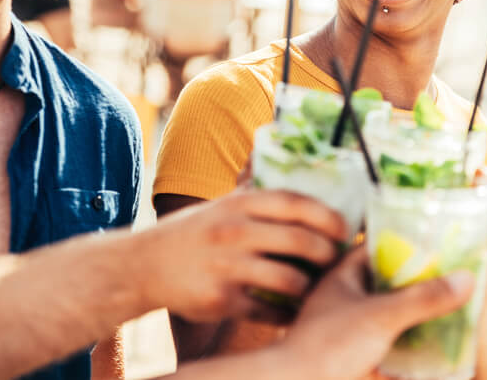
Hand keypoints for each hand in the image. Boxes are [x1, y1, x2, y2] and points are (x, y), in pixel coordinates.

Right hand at [136, 189, 347, 322]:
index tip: (345, 229)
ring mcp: (227, 267)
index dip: (327, 216)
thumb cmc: (192, 232)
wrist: (142, 266)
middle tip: (335, 261)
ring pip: (290, 280)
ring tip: (317, 288)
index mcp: (239, 204)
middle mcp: (235, 232)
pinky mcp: (221, 301)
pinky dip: (288, 314)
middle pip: (300, 241)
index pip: (295, 202)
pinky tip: (295, 311)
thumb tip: (297, 173)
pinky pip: (269, 310)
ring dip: (311, 287)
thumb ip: (257, 194)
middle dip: (327, 254)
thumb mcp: (222, 205)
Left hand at [280, 246, 474, 379]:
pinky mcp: (350, 352)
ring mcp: (347, 324)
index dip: (409, 242)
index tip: (442, 243)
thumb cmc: (329, 346)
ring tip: (450, 310)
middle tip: (455, 278)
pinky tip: (427, 349)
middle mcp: (344, 295)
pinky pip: (384, 340)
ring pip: (387, 311)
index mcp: (343, 274)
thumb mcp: (382, 316)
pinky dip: (404, 342)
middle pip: (388, 280)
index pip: (379, 246)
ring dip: (414, 312)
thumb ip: (423, 298)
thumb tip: (467, 278)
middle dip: (419, 281)